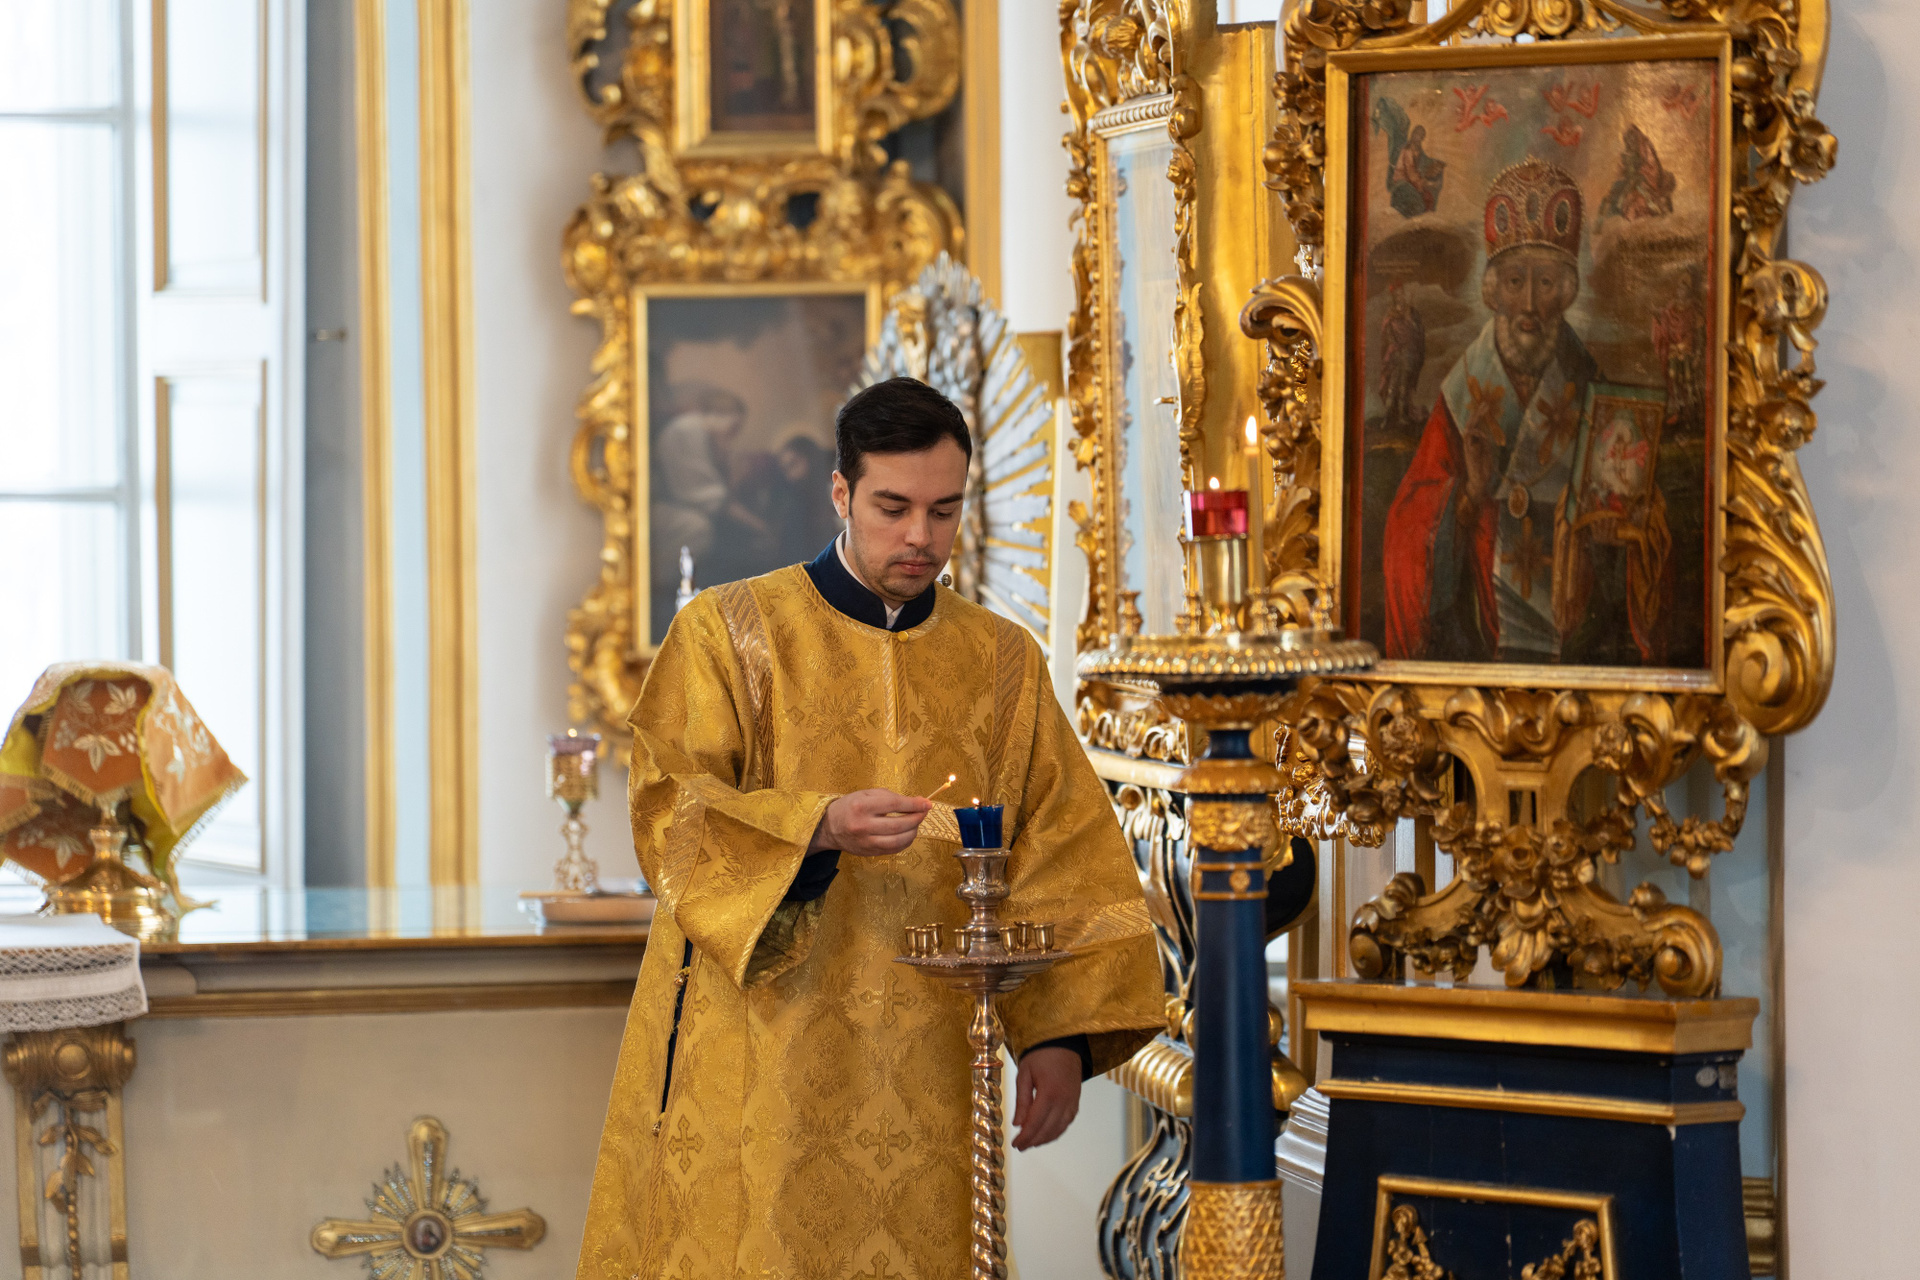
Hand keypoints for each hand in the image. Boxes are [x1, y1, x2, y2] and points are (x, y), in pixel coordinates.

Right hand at [809, 789, 929, 856]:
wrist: (830, 827)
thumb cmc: (851, 806)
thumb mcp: (866, 794)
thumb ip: (891, 797)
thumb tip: (917, 802)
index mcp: (862, 806)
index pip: (894, 805)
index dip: (914, 804)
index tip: (927, 803)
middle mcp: (863, 826)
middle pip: (899, 825)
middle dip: (917, 818)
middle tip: (924, 812)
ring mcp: (866, 842)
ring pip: (898, 841)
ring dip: (913, 832)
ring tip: (916, 823)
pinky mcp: (869, 852)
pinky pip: (894, 849)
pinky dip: (905, 842)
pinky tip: (908, 834)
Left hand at [1011, 1046, 1081, 1150]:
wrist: (1064, 1043)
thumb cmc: (1040, 1055)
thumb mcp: (1025, 1074)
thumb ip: (1022, 1100)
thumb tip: (1017, 1124)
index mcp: (1049, 1092)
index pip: (1035, 1123)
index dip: (1025, 1137)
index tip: (1015, 1144)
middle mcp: (1064, 1100)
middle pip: (1048, 1129)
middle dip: (1033, 1141)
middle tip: (1020, 1146)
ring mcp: (1072, 1102)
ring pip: (1059, 1129)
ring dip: (1044, 1139)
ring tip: (1031, 1143)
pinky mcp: (1076, 1101)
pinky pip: (1067, 1122)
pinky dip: (1056, 1131)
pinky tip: (1046, 1134)